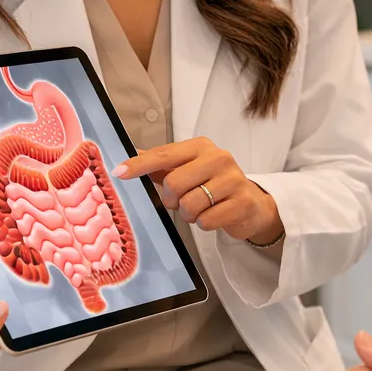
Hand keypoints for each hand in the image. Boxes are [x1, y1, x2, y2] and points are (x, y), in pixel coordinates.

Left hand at [115, 138, 283, 244]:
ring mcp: (233, 179)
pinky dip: (204, 223)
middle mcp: (218, 158)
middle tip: (180, 201)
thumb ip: (162, 164)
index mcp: (201, 147)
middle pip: (174, 183)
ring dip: (189, 214)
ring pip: (190, 205)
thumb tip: (131, 153)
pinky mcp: (241, 202)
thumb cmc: (213, 185)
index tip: (119, 172)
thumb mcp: (189, 169)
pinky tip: (214, 215)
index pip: (164, 154)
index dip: (140, 164)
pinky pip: (206, 220)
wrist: (251, 204)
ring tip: (200, 209)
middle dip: (171, 199)